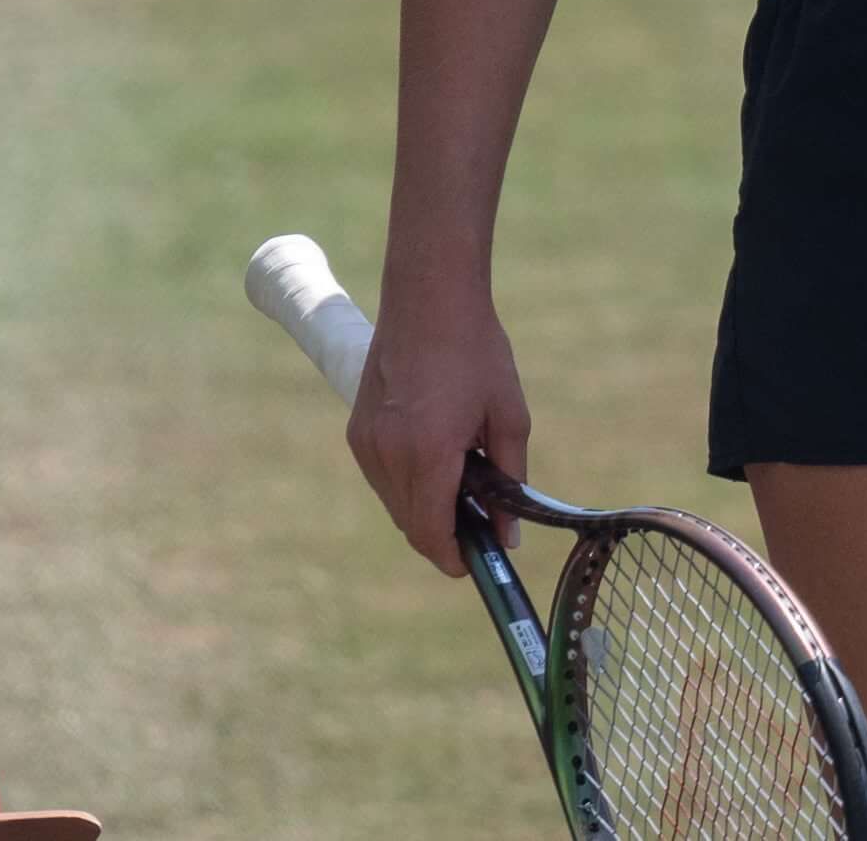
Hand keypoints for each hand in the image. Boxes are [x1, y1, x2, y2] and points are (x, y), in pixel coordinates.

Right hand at [348, 275, 529, 576]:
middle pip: (410, 523)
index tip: (474, 565)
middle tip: (481, 528)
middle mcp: (386, 454)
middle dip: (444, 535)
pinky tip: (439, 462)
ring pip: (394, 503)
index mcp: (427, 452)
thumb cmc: (477, 352)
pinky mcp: (357, 431)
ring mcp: (366, 443)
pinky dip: (408, 485)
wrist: (429, 299)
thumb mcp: (508, 415)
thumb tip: (508, 533)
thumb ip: (509, 478)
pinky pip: (382, 478)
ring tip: (466, 488)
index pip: (431, 531)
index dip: (453, 557)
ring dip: (425, 509)